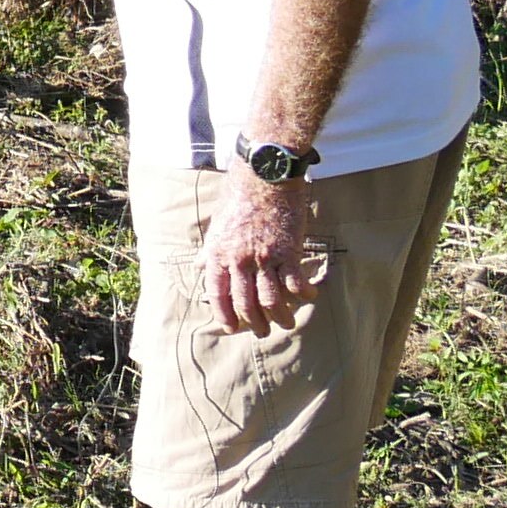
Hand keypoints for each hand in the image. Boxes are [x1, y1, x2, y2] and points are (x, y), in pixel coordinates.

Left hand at [205, 163, 325, 334]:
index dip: (225, 316)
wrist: (265, 176)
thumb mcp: (217, 225)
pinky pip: (294, 283)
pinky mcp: (287, 251)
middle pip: (246, 303)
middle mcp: (239, 260)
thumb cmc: (239, 197)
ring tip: (285, 323)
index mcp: (218, 254)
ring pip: (271, 300)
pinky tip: (307, 297)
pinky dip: (302, 295)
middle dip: (254, 323)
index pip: (219, 295)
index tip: (232, 328)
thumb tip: (200, 267)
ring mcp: (264, 258)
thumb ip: (210, 250)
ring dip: (279, 316)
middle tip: (262, 331)